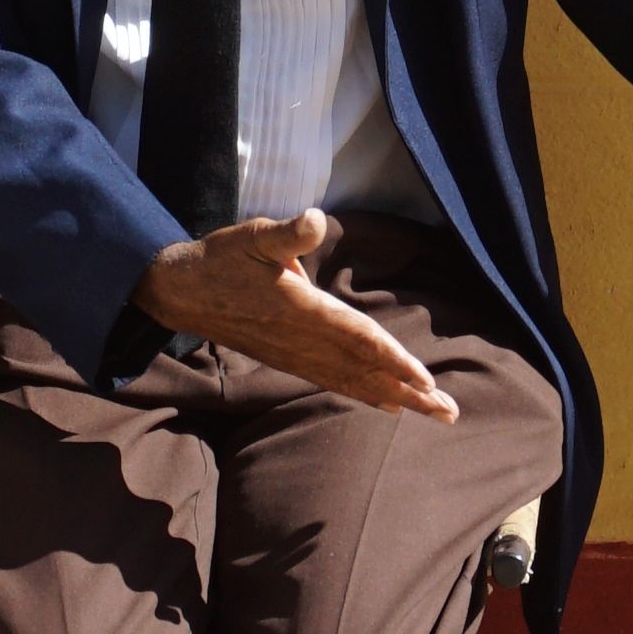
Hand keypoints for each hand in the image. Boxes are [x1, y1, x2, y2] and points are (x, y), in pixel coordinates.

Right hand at [138, 211, 457, 420]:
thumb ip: (287, 233)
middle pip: (366, 370)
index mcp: (302, 310)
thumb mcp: (253, 234)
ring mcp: (298, 355)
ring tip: (434, 414)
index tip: (425, 379)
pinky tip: (389, 406)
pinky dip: (365, 394)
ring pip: (355, 382)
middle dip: (409, 392)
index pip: (358, 338)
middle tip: (450, 412)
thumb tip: (314, 218)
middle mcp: (304, 340)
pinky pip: (336, 382)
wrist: (182, 292)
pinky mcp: (291, 359)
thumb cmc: (223, 258)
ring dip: (396, 399)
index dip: (393, 359)